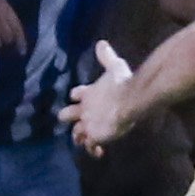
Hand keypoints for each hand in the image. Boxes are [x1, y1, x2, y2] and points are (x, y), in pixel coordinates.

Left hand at [65, 39, 136, 154]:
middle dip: (69, 118)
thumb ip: (106, 57)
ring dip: (80, 137)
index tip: (78, 98)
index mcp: (87, 93)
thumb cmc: (122, 82)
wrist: (128, 100)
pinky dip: (93, 150)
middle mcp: (83, 109)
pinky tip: (99, 153)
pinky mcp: (94, 136)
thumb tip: (101, 43)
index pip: (75, 94)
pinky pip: (90, 146)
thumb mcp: (114, 66)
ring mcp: (87, 124)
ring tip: (86, 141)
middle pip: (65, 115)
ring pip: (76, 134)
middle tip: (77, 123)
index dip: (77, 97)